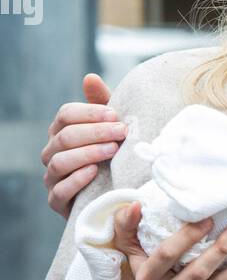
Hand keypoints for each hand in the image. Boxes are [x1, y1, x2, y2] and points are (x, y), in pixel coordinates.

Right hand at [42, 73, 127, 216]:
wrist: (112, 194)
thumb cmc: (111, 155)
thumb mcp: (110, 128)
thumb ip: (101, 104)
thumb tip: (90, 77)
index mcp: (61, 131)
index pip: (66, 114)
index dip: (90, 113)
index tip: (115, 114)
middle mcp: (52, 152)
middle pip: (65, 136)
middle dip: (95, 132)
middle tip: (122, 132)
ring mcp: (52, 177)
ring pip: (60, 161)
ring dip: (87, 153)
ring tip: (112, 150)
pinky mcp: (56, 201)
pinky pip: (59, 190)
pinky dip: (76, 180)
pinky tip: (95, 172)